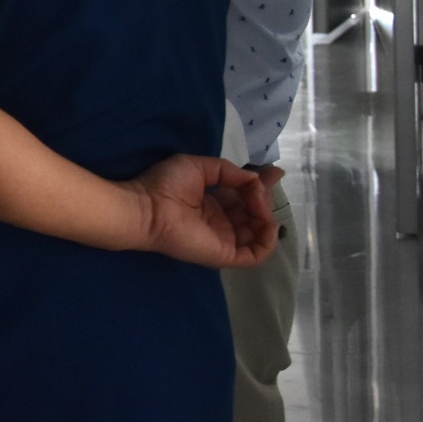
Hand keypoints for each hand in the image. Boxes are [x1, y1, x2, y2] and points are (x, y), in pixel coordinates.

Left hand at [127, 155, 284, 268]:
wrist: (147, 207)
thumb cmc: (166, 185)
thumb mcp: (199, 166)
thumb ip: (228, 171)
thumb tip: (255, 179)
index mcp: (212, 202)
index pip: (243, 196)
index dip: (260, 186)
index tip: (276, 174)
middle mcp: (220, 221)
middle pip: (253, 212)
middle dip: (262, 197)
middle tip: (258, 186)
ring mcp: (223, 239)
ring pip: (257, 232)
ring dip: (265, 215)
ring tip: (258, 203)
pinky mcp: (224, 255)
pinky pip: (255, 255)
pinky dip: (268, 241)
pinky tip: (267, 223)